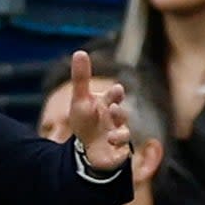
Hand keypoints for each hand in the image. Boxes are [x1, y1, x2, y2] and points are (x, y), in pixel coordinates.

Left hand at [67, 50, 130, 170]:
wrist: (87, 148)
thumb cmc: (86, 120)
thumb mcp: (80, 100)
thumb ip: (81, 77)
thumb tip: (80, 52)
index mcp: (108, 104)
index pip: (114, 96)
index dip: (116, 94)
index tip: (116, 90)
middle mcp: (116, 119)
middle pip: (122, 115)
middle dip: (119, 112)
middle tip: (113, 109)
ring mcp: (118, 135)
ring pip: (124, 134)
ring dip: (120, 134)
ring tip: (110, 135)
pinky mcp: (118, 152)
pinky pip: (123, 153)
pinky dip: (119, 151)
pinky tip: (111, 150)